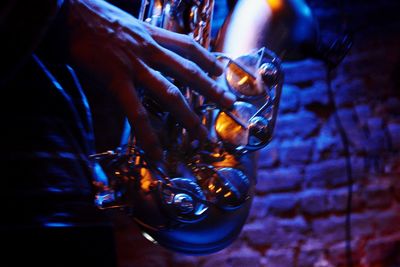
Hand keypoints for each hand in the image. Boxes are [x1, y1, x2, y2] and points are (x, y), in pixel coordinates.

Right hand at [66, 0, 235, 160]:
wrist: (65, 11)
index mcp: (151, 33)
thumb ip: (137, 43)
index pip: (188, 45)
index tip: (220, 71)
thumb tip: (144, 57)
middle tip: (231, 106)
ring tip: (202, 137)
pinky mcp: (116, 80)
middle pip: (188, 71)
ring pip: (170, 94)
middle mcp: (149, 48)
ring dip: (189, 117)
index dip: (207, 58)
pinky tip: (156, 152)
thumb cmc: (91, 17)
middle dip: (212, 90)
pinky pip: (136, 112)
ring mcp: (134, 65)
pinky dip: (148, 134)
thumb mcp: (123, 25)